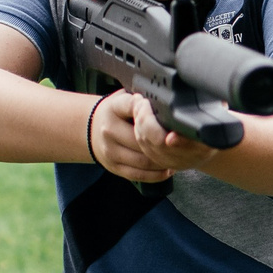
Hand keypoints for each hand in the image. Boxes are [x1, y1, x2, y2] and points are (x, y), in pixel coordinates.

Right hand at [90, 89, 216, 181]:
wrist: (91, 129)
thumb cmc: (117, 112)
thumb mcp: (125, 97)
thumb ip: (143, 98)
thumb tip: (169, 97)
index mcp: (114, 108)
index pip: (134, 107)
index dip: (153, 111)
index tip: (169, 114)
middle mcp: (109, 129)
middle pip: (142, 139)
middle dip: (163, 141)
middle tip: (181, 142)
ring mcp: (110, 150)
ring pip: (143, 160)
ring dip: (164, 160)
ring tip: (178, 156)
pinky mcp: (113, 167)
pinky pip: (139, 175)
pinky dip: (156, 174)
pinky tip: (168, 169)